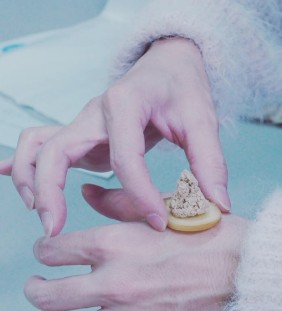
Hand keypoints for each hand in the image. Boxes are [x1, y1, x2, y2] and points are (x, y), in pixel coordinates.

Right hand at [0, 37, 229, 235]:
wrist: (168, 67)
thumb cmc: (183, 90)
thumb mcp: (203, 120)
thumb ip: (210, 163)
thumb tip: (218, 206)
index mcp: (126, 104)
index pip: (124, 156)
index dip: (139, 194)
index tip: (156, 223)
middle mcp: (96, 112)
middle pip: (56, 149)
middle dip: (50, 191)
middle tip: (57, 230)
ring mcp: (85, 124)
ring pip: (39, 146)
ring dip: (31, 180)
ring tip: (45, 217)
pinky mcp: (84, 136)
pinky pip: (42, 145)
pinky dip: (25, 164)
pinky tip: (12, 180)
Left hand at [24, 214, 246, 310]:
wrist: (249, 267)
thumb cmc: (211, 234)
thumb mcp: (165, 206)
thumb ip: (120, 201)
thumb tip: (88, 193)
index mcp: (115, 243)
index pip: (51, 251)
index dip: (43, 252)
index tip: (48, 255)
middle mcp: (115, 282)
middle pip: (46, 295)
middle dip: (35, 291)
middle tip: (39, 288)